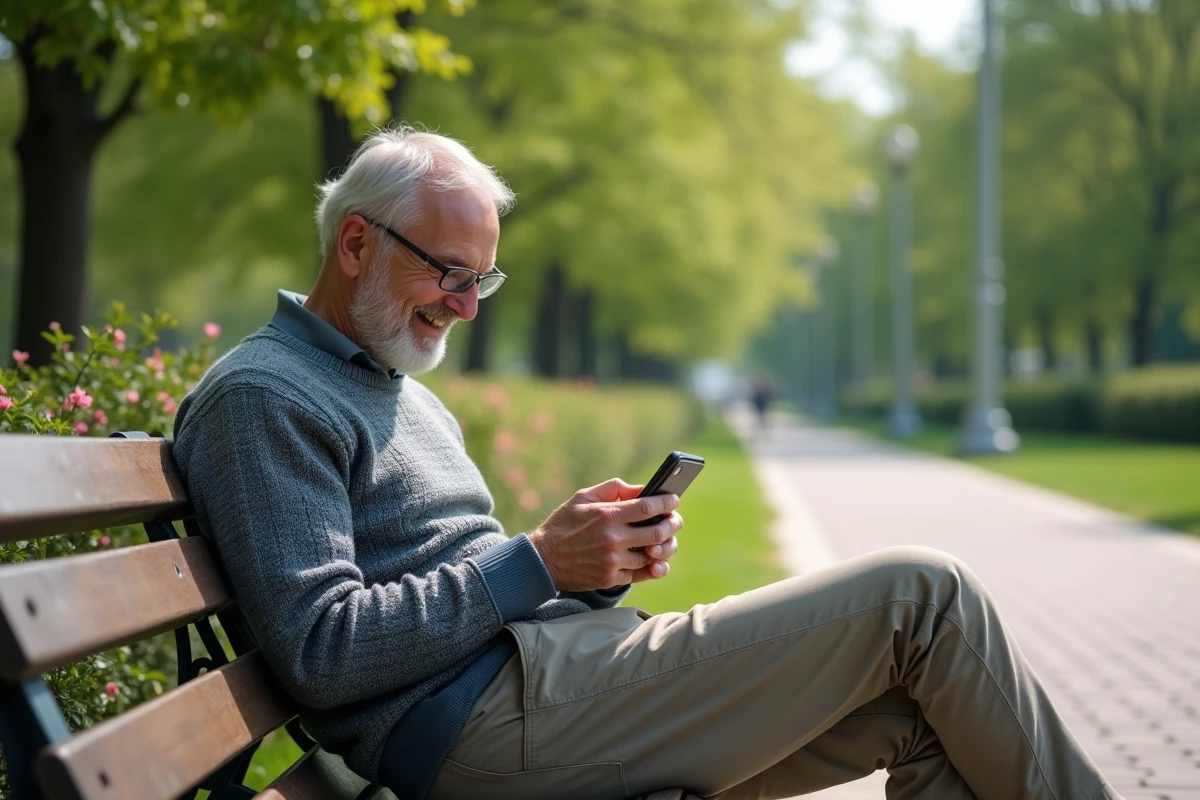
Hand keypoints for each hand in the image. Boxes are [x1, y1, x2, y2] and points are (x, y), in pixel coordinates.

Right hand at [527, 478, 683, 591]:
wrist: (542, 559)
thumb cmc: (563, 524)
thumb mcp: (583, 498)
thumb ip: (613, 489)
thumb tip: (642, 489)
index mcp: (607, 515)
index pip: (647, 507)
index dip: (666, 503)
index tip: (674, 500)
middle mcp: (612, 539)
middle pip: (657, 533)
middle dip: (672, 525)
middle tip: (675, 520)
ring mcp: (612, 561)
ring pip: (652, 556)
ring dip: (663, 547)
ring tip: (665, 540)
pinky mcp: (609, 579)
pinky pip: (640, 574)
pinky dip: (650, 566)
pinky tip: (653, 559)